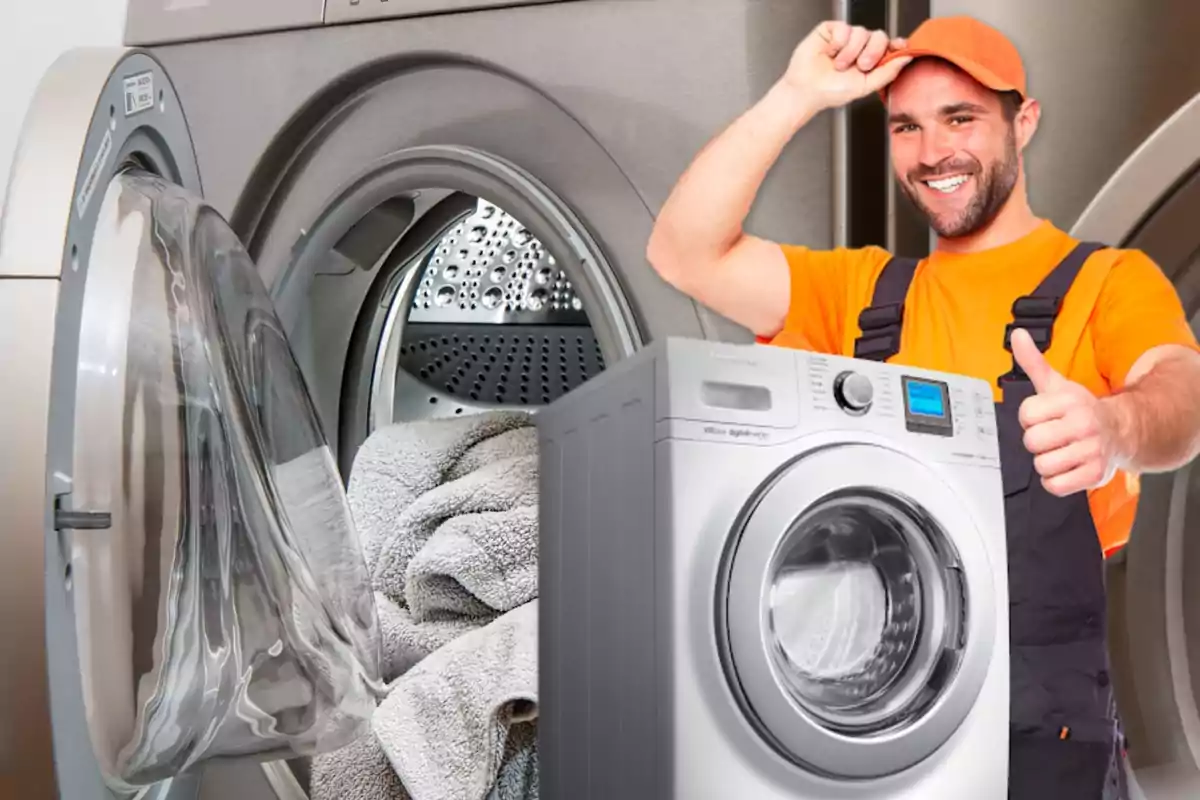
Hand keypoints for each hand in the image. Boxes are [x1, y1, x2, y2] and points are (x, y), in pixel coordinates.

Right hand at [781, 21, 911, 110]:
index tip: (900, 47)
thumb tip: (907, 58)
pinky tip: (829, 52)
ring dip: (850, 52)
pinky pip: (843, 28)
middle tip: (861, 66)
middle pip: (879, 36)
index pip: (889, 45)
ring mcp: (846, 37)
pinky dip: (838, 43)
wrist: (807, 91)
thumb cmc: (831, 92)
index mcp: (871, 59)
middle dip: (872, 52)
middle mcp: (860, 46)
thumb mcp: (865, 86)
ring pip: (861, 32)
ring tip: (838, 65)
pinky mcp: (831, 29)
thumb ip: (887, 73)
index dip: (896, 44)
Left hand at [1011, 328, 1119, 495]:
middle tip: (1054, 437)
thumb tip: (1016, 334)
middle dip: (1037, 442)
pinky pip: (1055, 486)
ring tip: (1062, 452)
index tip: (1045, 416)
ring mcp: (1092, 450)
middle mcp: (1084, 424)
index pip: (1026, 415)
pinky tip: (1067, 467)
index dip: (1030, 419)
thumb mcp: (1056, 384)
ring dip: (1046, 462)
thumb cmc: (1080, 409)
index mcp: (1070, 400)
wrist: (1121, 431)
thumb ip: (1032, 362)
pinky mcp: (1095, 475)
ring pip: (1042, 465)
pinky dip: (1056, 481)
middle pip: (1032, 442)